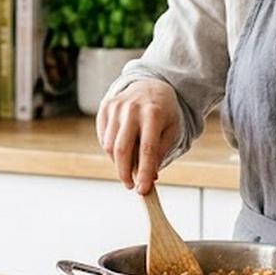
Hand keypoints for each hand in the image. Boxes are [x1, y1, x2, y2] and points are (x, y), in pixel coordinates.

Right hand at [96, 78, 178, 193]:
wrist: (150, 84)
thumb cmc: (163, 112)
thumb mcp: (171, 130)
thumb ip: (161, 152)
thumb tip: (149, 177)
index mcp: (153, 113)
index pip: (147, 149)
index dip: (144, 172)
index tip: (142, 190)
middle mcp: (132, 109)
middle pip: (122, 149)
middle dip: (125, 173)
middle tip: (131, 186)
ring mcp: (116, 107)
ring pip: (110, 146)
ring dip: (119, 162)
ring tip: (131, 163)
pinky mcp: (105, 108)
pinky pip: (104, 138)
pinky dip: (112, 150)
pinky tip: (124, 149)